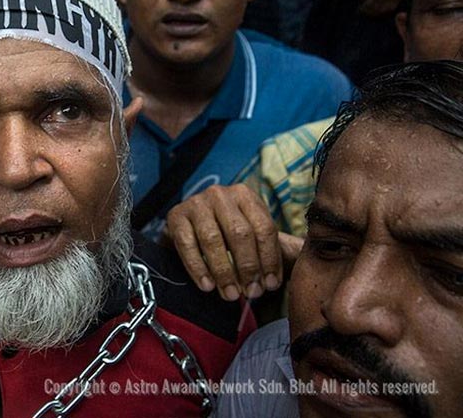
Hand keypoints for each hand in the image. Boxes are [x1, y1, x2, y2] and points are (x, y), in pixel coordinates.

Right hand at [164, 184, 302, 300]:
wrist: (190, 225)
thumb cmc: (227, 234)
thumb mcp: (252, 233)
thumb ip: (277, 247)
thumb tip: (314, 260)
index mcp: (245, 195)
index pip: (263, 228)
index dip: (269, 260)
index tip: (270, 285)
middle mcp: (220, 194)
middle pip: (239, 234)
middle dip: (247, 268)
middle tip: (251, 293)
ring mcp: (196, 203)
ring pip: (212, 240)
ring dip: (224, 272)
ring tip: (230, 294)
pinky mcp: (175, 217)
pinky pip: (188, 246)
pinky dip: (198, 269)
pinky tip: (208, 286)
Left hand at [359, 0, 407, 16]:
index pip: (368, 4)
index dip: (363, 8)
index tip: (359, 10)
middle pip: (374, 10)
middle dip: (367, 13)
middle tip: (363, 14)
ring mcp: (393, 0)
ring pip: (382, 12)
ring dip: (375, 15)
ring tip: (370, 15)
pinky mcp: (399, 0)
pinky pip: (390, 11)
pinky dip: (384, 14)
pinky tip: (379, 14)